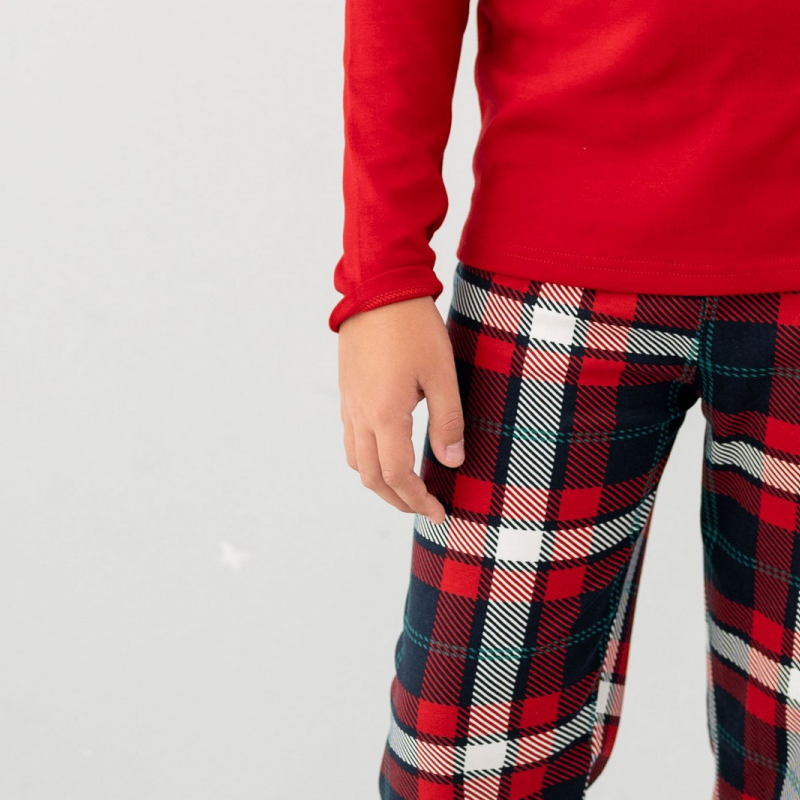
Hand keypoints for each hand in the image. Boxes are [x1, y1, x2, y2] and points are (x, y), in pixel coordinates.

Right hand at [338, 299, 466, 518]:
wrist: (378, 286)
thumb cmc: (414, 327)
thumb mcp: (442, 374)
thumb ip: (448, 421)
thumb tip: (451, 462)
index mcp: (385, 414)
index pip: (397, 475)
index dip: (418, 501)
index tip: (439, 513)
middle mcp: (360, 414)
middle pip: (371, 477)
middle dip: (398, 500)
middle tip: (425, 509)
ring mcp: (349, 403)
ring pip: (356, 461)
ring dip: (380, 483)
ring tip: (408, 489)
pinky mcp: (348, 391)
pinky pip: (351, 438)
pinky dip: (368, 459)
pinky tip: (390, 453)